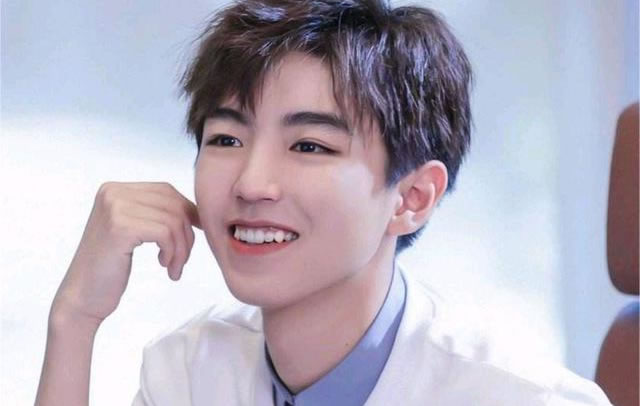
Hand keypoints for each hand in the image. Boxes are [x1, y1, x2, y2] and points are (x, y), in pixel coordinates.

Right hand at [51, 181, 200, 326]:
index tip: (193, 236)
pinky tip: (164, 266)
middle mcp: (113, 193)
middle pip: (173, 203)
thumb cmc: (109, 268)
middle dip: (186, 233)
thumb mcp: (133, 231)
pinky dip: (173, 252)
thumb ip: (155, 214)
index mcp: (114, 189)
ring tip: (174, 266)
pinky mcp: (121, 228)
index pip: (166, 191)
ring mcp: (115, 208)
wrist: (82, 298)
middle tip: (181, 259)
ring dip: (181, 248)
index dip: (187, 212)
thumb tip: (198, 209)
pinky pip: (166, 233)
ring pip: (173, 220)